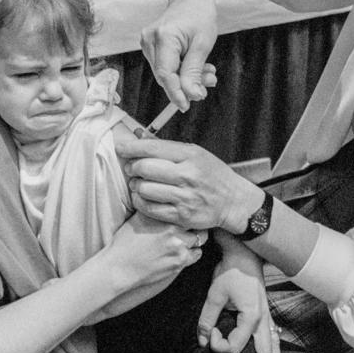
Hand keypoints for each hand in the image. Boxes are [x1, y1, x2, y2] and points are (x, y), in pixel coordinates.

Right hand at [85, 212, 204, 322]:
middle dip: (196, 224)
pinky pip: (197, 254)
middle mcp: (172, 227)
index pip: (186, 206)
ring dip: (195, 238)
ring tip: (187, 239)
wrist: (119, 267)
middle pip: (197, 221)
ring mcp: (178, 245)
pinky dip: (193, 252)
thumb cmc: (125, 241)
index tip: (189, 212)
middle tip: (192, 226)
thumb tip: (161, 195)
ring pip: (200, 238)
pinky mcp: (180, 261)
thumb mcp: (137, 217)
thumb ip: (153, 206)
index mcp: (162, 214)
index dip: (189, 209)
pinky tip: (183, 251)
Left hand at [117, 137, 264, 232]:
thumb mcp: (195, 153)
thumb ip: (167, 147)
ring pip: (144, 189)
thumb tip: (138, 136)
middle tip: (131, 168)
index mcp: (190, 155)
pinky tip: (143, 198)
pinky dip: (140, 202)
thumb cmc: (212, 174)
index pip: (153, 148)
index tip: (120, 148)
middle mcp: (187, 175)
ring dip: (135, 186)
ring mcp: (184, 197)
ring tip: (138, 184)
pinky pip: (149, 209)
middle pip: (144, 168)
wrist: (233, 201)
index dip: (131, 147)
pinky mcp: (181, 216)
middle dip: (132, 167)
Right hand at [139, 0, 218, 110]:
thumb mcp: (203, 44)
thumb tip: (192, 95)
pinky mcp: (151, 45)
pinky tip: (196, 66)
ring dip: (186, 77)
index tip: (186, 105)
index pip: (165, 74)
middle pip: (164, 76)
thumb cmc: (199, 14)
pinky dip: (181, 70)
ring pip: (165, 73)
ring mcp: (147, 42)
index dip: (176, 93)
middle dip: (186, 84)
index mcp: (162, 36)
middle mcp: (149, 40)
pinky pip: (165, 65)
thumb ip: (194, 71)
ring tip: (207, 71)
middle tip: (208, 83)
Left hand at [199, 235, 279, 352]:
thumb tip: (204, 340)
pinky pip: (274, 338)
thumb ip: (207, 319)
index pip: (234, 346)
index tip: (210, 330)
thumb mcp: (214, 294)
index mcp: (251, 317)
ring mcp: (268, 317)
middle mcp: (263, 320)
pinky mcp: (266, 314)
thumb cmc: (230, 271)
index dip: (219, 343)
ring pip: (275, 349)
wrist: (245, 253)